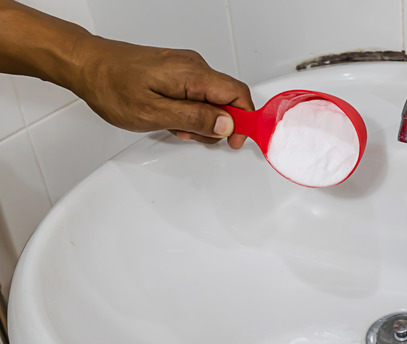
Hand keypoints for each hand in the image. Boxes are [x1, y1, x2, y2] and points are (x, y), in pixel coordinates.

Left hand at [71, 38, 253, 148]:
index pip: (238, 95)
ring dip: (203, 119)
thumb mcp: (153, 113)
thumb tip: (226, 124)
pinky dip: (193, 110)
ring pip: (214, 98)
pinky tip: (174, 118)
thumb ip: (194, 118)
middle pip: (228, 98)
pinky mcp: (178, 71)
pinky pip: (199, 93)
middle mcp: (194, 66)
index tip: (235, 140)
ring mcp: (186, 67)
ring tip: (176, 127)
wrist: (86, 64)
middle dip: (219, 124)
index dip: (243, 122)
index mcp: (192, 74)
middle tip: (193, 136)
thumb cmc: (111, 85)